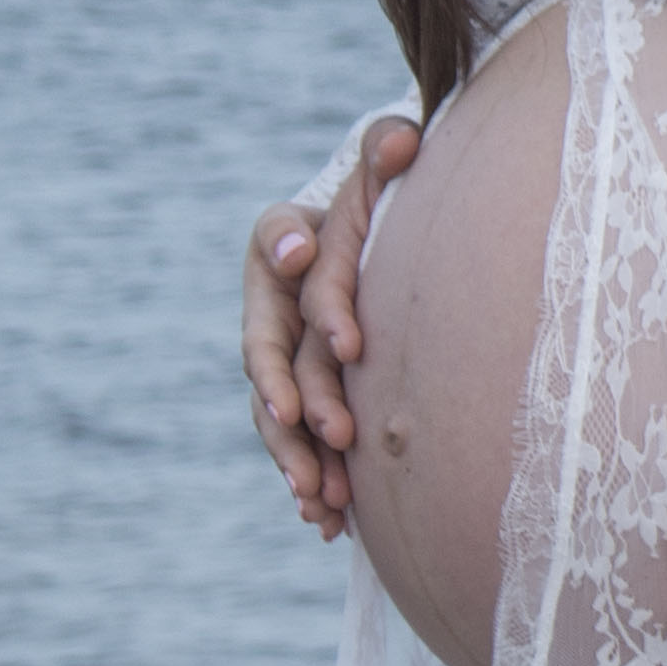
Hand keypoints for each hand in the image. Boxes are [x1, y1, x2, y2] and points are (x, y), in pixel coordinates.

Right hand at [245, 117, 417, 538]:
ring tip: (320, 498)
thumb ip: (389, 147)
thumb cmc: (383, 199)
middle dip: (288, 393)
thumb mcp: (386, 161)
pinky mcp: (301, 402)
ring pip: (273, 412)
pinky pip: (296, 447)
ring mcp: (283, 359)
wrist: (381, 251)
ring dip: (294, 456)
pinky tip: (330, 526)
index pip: (276, 241)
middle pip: (266, 350)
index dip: (290, 255)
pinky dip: (310, 482)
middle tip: (316, 427)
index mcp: (282, 239)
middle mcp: (272, 304)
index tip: (313, 272)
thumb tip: (400, 139)